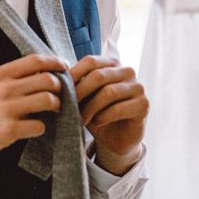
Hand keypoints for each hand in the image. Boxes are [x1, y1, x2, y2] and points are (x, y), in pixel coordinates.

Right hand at [0, 54, 67, 175]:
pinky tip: (34, 129)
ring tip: (51, 113)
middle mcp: (3, 88)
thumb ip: (9, 80)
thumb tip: (39, 74)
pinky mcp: (8, 130)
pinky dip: (41, 128)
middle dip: (59, 88)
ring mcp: (7, 109)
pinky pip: (39, 126)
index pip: (35, 60)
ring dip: (55, 107)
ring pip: (48, 100)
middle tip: (58, 96)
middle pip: (47, 79)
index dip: (55, 62)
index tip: (64, 67)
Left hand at [70, 56, 148, 175]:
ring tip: (79, 119)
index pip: (90, 61)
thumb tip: (53, 76)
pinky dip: (103, 117)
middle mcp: (127, 71)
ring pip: (108, 92)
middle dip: (79, 92)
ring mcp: (138, 86)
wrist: (115, 138)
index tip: (58, 89)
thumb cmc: (96, 113)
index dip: (73, 74)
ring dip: (90, 108)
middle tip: (65, 107)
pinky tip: (97, 123)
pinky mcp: (144, 104)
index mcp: (112, 63)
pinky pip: (119, 108)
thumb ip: (75, 83)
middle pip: (98, 76)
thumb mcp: (84, 96)